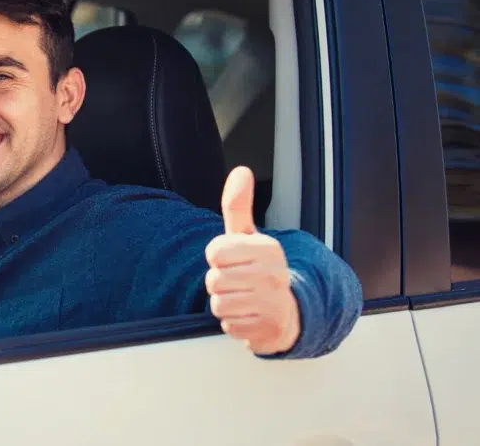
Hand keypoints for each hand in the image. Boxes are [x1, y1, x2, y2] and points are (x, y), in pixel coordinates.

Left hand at [205, 166, 299, 354]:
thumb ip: (238, 206)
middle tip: (238, 283)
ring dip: (225, 305)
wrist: (287, 313)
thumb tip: (241, 170)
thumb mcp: (248, 237)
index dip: (217, 258)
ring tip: (243, 299)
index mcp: (268, 248)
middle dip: (219, 284)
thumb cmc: (258, 269)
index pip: (214, 251)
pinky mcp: (268, 329)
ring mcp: (273, 303)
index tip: (233, 261)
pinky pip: (228, 325)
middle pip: (213, 280)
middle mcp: (274, 274)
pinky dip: (233, 323)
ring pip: (219, 304)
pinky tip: (249, 316)